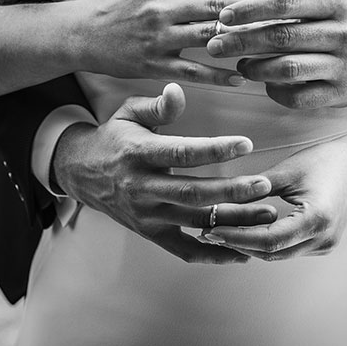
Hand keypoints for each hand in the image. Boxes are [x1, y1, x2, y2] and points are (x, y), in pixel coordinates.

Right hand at [53, 83, 277, 263]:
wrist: (79, 172)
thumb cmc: (114, 137)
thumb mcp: (128, 112)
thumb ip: (158, 105)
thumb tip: (178, 91)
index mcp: (138, 154)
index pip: (182, 153)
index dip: (215, 149)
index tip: (246, 143)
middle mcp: (141, 188)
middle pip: (192, 193)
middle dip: (232, 191)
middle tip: (265, 185)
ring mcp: (146, 214)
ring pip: (195, 221)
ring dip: (233, 220)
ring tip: (267, 213)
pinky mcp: (151, 233)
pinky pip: (184, 250)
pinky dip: (214, 254)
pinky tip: (243, 253)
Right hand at [65, 0, 272, 85]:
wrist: (78, 35)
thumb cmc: (110, 0)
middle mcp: (161, 9)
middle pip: (214, 7)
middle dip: (249, 8)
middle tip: (279, 9)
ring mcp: (159, 38)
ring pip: (208, 38)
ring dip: (239, 40)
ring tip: (268, 43)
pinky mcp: (154, 65)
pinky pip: (192, 72)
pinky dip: (217, 76)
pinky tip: (240, 79)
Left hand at [203, 141, 346, 260]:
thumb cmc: (327, 160)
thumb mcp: (287, 171)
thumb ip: (255, 189)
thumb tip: (219, 202)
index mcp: (316, 219)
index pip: (267, 239)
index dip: (235, 237)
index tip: (210, 230)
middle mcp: (322, 239)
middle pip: (270, 252)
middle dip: (236, 244)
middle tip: (205, 232)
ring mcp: (324, 245)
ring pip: (277, 254)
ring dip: (248, 246)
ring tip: (217, 233)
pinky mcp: (322, 245)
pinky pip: (287, 249)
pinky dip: (264, 243)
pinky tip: (242, 232)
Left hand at [205, 0, 346, 108]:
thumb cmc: (340, 27)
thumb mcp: (325, 8)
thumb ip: (288, 9)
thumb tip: (234, 14)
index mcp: (337, 5)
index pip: (287, 2)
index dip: (251, 9)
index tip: (224, 16)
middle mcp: (344, 34)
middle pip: (283, 36)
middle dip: (242, 41)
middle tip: (214, 44)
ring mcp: (344, 67)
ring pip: (288, 68)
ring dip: (255, 68)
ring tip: (240, 65)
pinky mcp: (341, 95)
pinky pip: (298, 97)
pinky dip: (275, 92)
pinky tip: (266, 84)